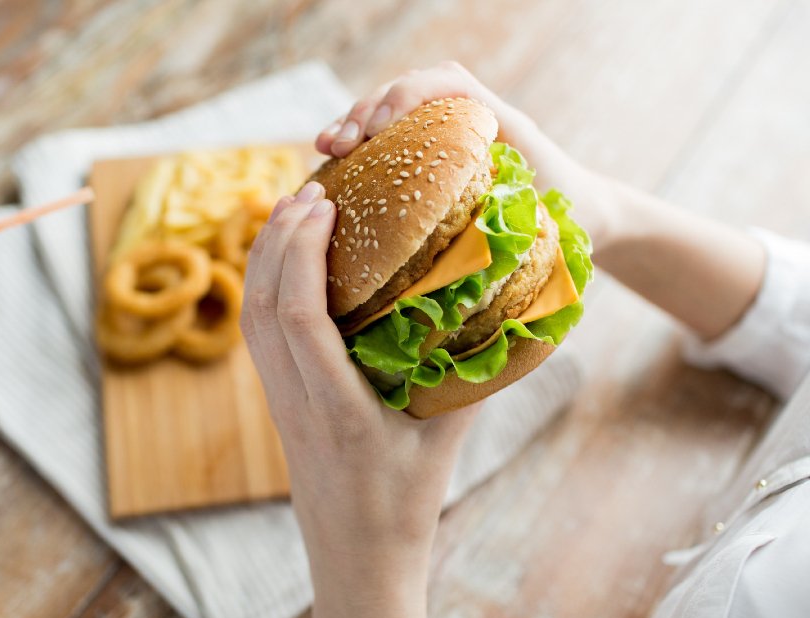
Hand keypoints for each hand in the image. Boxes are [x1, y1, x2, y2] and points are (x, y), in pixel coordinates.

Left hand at [241, 180, 477, 617]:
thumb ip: (470, 373)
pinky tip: (286, 263)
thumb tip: (504, 306)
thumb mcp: (448, 436)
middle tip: (309, 190)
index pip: (302, 322)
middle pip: (264, 309)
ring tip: (291, 210)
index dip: (303, 255)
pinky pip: (258, 336)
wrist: (357, 559)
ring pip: (252, 320)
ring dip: (263, 259)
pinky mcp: (275, 405)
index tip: (324, 205)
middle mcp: (297, 404)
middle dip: (277, 240)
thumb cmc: (406, 504)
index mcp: (341, 413)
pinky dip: (264, 287)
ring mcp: (278, 405)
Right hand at [316, 60, 615, 245]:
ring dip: (353, 125)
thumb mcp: (552, 209)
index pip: (447, 82)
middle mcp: (467, 117)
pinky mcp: (429, 155)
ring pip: (390, 112)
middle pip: (407, 91)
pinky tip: (332, 168)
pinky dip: (359, 151)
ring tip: (326, 149)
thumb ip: (518, 212)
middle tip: (340, 144)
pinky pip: (388, 142)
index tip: (381, 129)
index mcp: (497, 118)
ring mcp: (445, 134)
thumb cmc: (572, 213)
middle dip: (366, 111)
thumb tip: (464, 239)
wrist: (587, 212)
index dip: (408, 96)